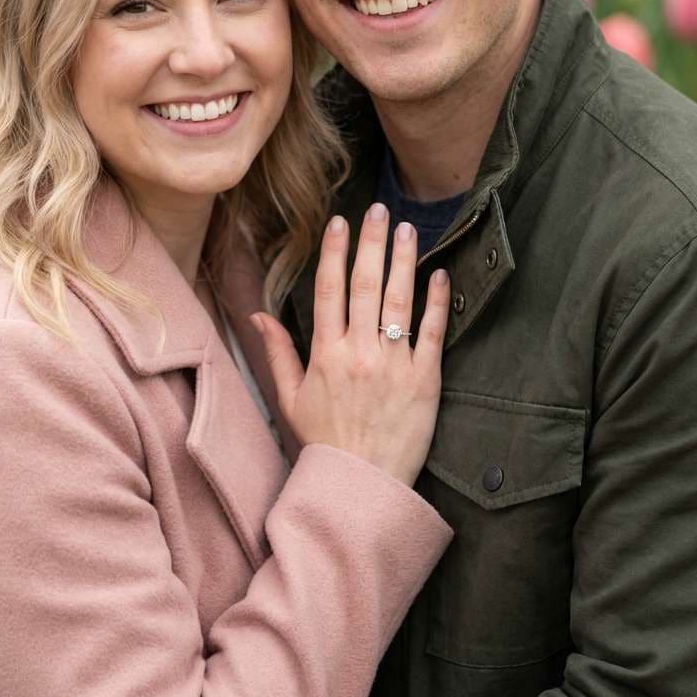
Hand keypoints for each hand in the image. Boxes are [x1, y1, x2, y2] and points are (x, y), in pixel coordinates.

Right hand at [255, 205, 447, 485]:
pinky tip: (438, 275)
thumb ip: (277, 352)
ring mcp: (394, 366)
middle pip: (365, 286)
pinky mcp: (425, 382)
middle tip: (381, 210)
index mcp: (326, 355)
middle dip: (372, 243)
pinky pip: (432, 334)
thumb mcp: (289, 398)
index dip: (335, 253)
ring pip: (398, 302)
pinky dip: (436, 303)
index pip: (330, 291)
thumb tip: (257, 315)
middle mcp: (359, 354)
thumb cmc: (324, 442)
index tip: (341, 222)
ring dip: (403, 261)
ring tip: (409, 229)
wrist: (362, 486)